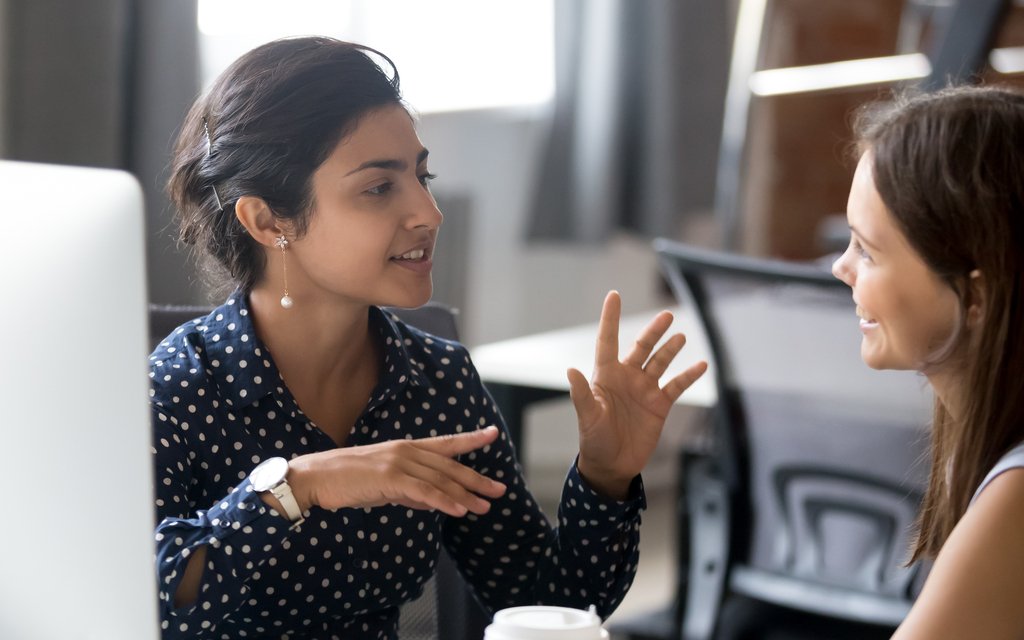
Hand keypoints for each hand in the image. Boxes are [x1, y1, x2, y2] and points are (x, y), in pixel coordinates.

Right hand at [284, 426, 506, 516]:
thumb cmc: (347, 480)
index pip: (445, 443)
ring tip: (484, 507)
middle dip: (476, 479)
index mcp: (405, 448)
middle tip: (499, 490)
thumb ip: (409, 489)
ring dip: (465, 495)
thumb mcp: (384, 483)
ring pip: (440, 480)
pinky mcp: (389, 478)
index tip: (492, 434)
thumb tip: (431, 500)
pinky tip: (458, 510)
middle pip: (449, 466)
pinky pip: (423, 492)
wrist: (316, 477)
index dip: (470, 439)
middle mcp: (406, 451)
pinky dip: (443, 501)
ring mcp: (398, 462)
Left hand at [568, 291, 707, 498]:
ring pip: (660, 362)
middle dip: (653, 331)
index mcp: (606, 375)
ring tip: (681, 336)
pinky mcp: (659, 405)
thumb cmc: (594, 440)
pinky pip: (677, 386)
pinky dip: (689, 375)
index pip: (607, 340)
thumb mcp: (587, 417)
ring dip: (670, 349)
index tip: (614, 295)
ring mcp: (644, 390)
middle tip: (666, 315)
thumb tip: (571, 370)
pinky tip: (701, 365)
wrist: (612, 465)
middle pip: (641, 347)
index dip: (610, 318)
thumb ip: (582, 394)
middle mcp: (626, 377)